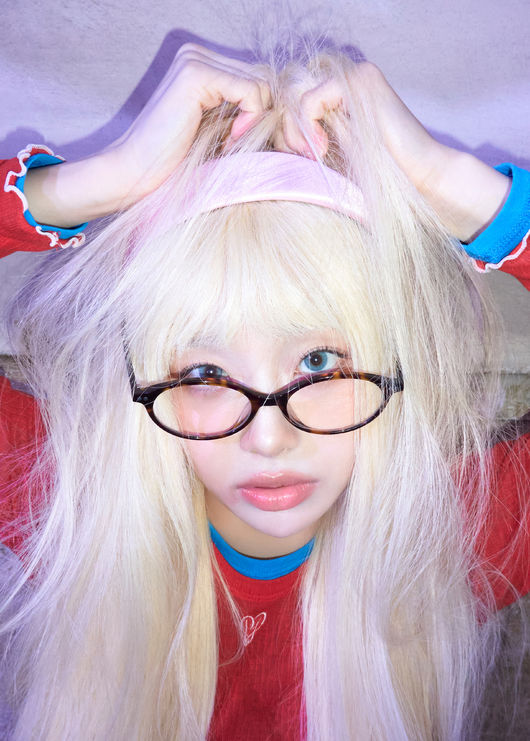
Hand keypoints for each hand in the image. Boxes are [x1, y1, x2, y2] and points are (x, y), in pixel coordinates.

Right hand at [25, 43, 271, 226]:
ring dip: (254, 123)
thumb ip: (246, 115)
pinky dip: (249, 122)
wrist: (136, 174)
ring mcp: (196, 60)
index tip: (249, 145)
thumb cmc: (177, 163)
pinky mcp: (197, 75)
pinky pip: (252, 93)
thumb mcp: (220, 133)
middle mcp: (198, 55)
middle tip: (241, 149)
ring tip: (228, 147)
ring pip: (262, 86)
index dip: (263, 115)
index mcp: (202, 65)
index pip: (258, 79)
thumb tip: (289, 114)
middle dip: (264, 119)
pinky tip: (226, 143)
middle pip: (264, 80)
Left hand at [277, 61, 509, 241]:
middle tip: (300, 161)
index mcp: (335, 98)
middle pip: (286, 96)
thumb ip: (302, 144)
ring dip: (293, 132)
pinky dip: (307, 127)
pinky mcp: (361, 82)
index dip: (281, 132)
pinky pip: (310, 99)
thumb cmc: (374, 179)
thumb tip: (261, 141)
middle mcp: (343, 81)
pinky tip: (321, 150)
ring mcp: (353, 77)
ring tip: (311, 158)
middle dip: (284, 133)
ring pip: (294, 95)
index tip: (291, 162)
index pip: (287, 102)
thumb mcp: (327, 161)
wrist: (420, 181)